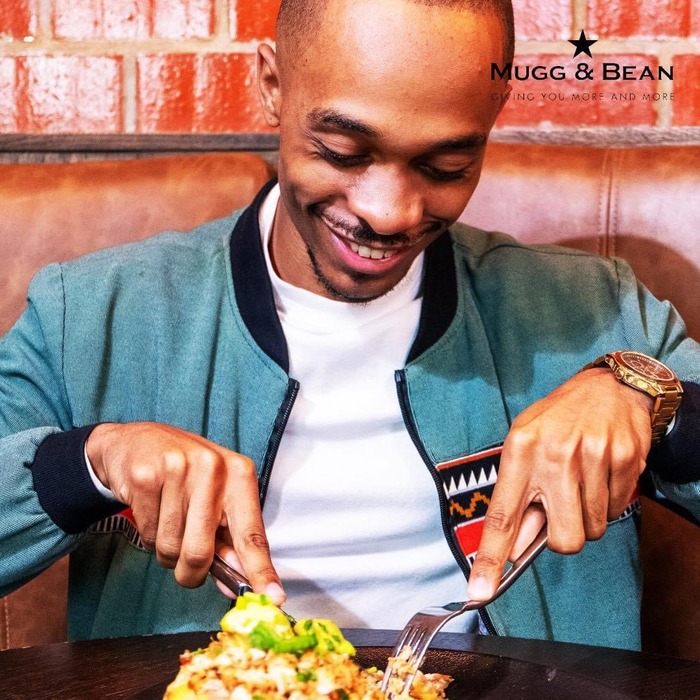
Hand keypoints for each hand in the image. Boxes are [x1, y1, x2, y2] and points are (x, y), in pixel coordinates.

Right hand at [86, 422, 283, 601]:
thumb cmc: (184, 475)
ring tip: (168, 521)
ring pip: (171, 548)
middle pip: (203, 552)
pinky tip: (151, 509)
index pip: (252, 533)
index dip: (261, 570)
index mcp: (239, 473)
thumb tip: (241, 582)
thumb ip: (230, 538)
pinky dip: (149, 535)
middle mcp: (213, 467)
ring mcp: (178, 469)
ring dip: (167, 551)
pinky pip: (149, 534)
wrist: (136, 443)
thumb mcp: (216, 497)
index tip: (274, 598)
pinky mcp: (146, 476)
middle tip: (186, 564)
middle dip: (191, 571)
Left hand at [467, 368, 651, 600]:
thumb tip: (511, 549)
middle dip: (562, 535)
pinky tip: (600, 475)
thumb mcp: (523, 446)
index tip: (478, 592)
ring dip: (586, 516)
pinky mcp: (625, 463)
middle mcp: (556, 456)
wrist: (609, 388)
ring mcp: (594, 459)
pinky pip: (616, 512)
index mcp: (521, 450)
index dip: (491, 559)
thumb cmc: (558, 420)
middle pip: (563, 539)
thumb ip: (516, 498)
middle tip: (561, 508)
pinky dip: (607, 502)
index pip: (503, 516)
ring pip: (592, 529)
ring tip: (580, 482)